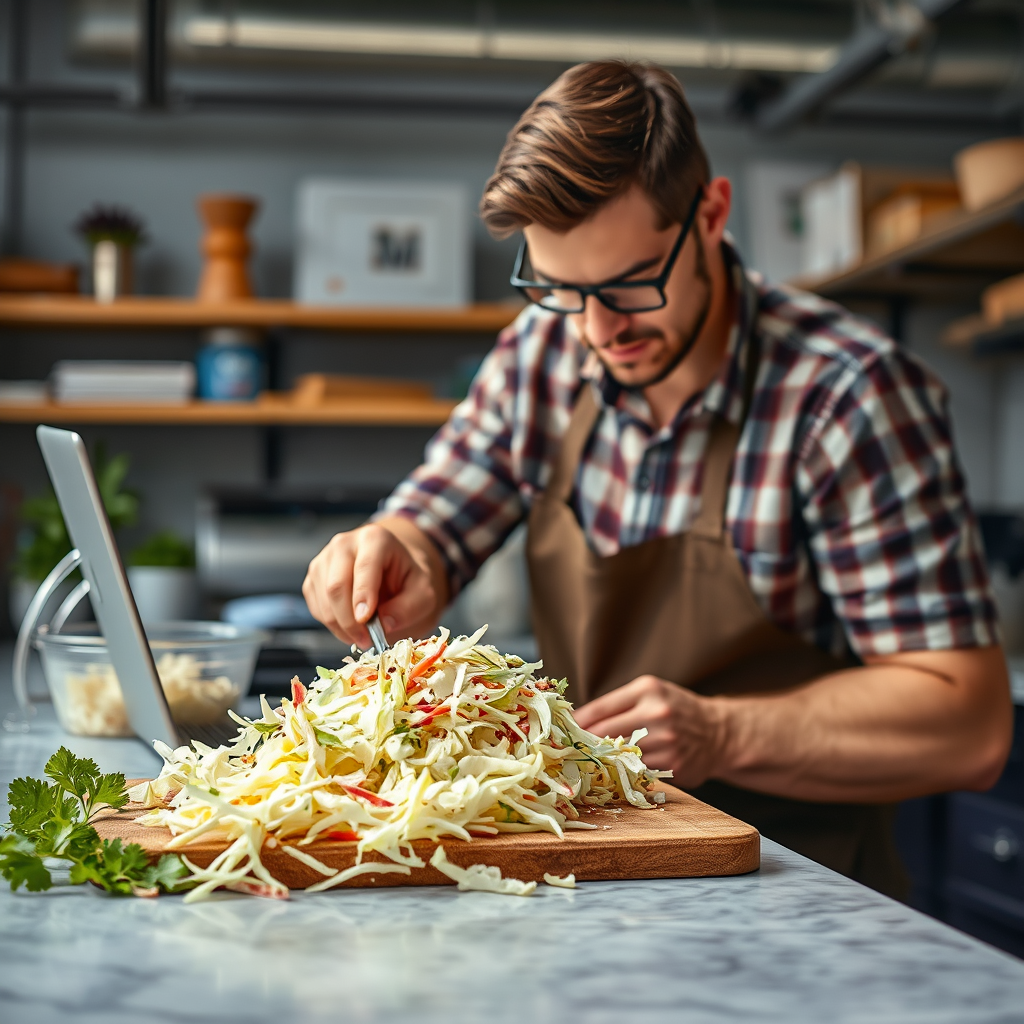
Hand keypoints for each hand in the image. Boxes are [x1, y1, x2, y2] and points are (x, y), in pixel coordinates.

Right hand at [302, 521, 443, 647]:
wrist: (392, 570)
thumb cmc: (407, 579)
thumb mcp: (423, 593)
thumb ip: (409, 607)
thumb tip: (385, 624)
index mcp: (375, 539)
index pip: (364, 568)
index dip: (362, 596)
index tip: (366, 622)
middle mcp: (344, 544)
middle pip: (336, 585)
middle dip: (349, 620)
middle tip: (366, 640)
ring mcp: (324, 560)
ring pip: (323, 599)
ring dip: (340, 626)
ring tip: (362, 636)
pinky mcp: (313, 578)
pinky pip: (316, 607)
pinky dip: (332, 624)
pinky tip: (350, 626)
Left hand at [572, 675, 726, 788]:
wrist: (719, 731)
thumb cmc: (676, 709)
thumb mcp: (650, 693)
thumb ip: (617, 704)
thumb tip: (577, 721)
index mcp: (647, 690)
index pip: (599, 709)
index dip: (576, 723)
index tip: (561, 732)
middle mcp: (657, 713)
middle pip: (604, 733)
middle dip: (582, 743)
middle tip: (566, 750)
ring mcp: (667, 741)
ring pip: (619, 756)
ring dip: (599, 761)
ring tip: (585, 763)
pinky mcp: (673, 765)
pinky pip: (637, 772)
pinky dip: (623, 773)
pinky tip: (613, 773)